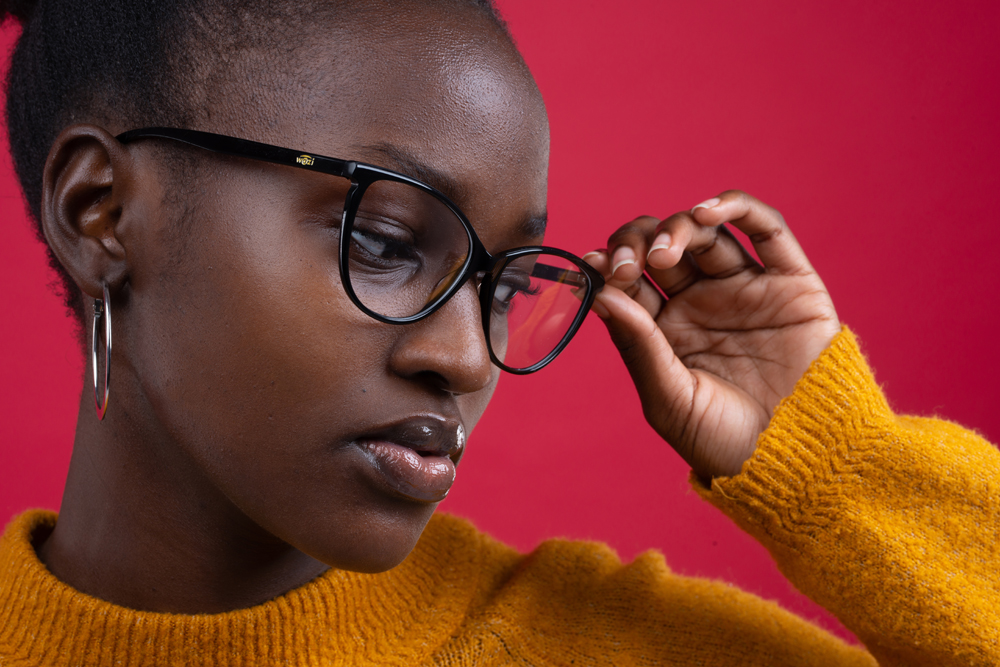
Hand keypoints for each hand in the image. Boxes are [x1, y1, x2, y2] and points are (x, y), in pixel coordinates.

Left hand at [586, 191, 839, 478]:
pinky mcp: (791, 281)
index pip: (631, 280)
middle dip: (637, 243)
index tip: (592, 265)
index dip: (609, 264)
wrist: (798, 464)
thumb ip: (637, 345)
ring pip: (705, 232)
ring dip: (677, 227)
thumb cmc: (726, 443)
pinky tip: (707, 211)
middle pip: (660, 247)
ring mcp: (745, 288)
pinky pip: (766, 229)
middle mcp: (702, 302)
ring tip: (663, 253)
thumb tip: (600, 294)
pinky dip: (736, 206)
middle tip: (627, 264)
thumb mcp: (669, 399)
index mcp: (667, 330)